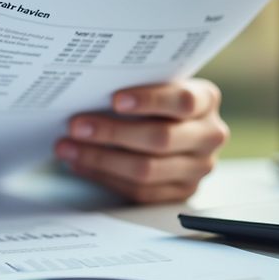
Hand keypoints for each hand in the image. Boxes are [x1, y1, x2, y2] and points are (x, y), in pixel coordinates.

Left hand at [54, 79, 228, 203]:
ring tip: (69, 148)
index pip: (182, 101)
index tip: (116, 100)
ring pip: (146, 169)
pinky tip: (82, 165)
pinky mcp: (182, 192)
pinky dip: (106, 177)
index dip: (149, 101)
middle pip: (160, 138)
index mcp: (206, 100)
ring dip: (100, 159)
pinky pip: (140, 192)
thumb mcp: (157, 87)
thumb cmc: (158, 104)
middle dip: (112, 132)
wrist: (178, 130)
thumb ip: (136, 90)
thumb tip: (86, 93)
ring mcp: (199, 167)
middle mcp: (209, 134)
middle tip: (76, 126)